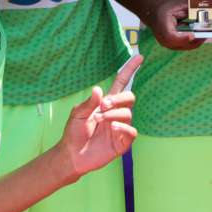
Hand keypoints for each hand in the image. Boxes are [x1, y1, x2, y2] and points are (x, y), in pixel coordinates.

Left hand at [57, 54, 141, 177]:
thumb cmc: (74, 132)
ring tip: (100, 121)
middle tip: (103, 106)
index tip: (139, 56)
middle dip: (118, 99)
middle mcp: (115, 113)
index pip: (122, 83)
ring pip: (128, 113)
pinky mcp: (122, 142)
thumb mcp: (78, 114)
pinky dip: (123, 128)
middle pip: (129, 97)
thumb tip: (99, 89)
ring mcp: (120, 127)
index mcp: (105, 103)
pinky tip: (112, 130)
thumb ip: (89, 103)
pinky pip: (132, 131)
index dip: (130, 69)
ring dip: (113, 115)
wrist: (72, 155)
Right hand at [145, 0, 202, 50]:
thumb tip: (207, 10)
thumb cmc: (166, 5)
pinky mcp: (172, 45)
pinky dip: (194, 40)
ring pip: (186, 46)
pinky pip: (186, 45)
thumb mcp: (178, 3)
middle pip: (182, 44)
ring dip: (197, 40)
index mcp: (162, 26)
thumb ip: (192, 7)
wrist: (152, 10)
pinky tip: (201, 33)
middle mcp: (164, 38)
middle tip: (208, 33)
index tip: (193, 35)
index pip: (171, 37)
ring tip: (207, 32)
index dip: (183, 38)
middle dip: (197, 39)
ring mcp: (168, 44)